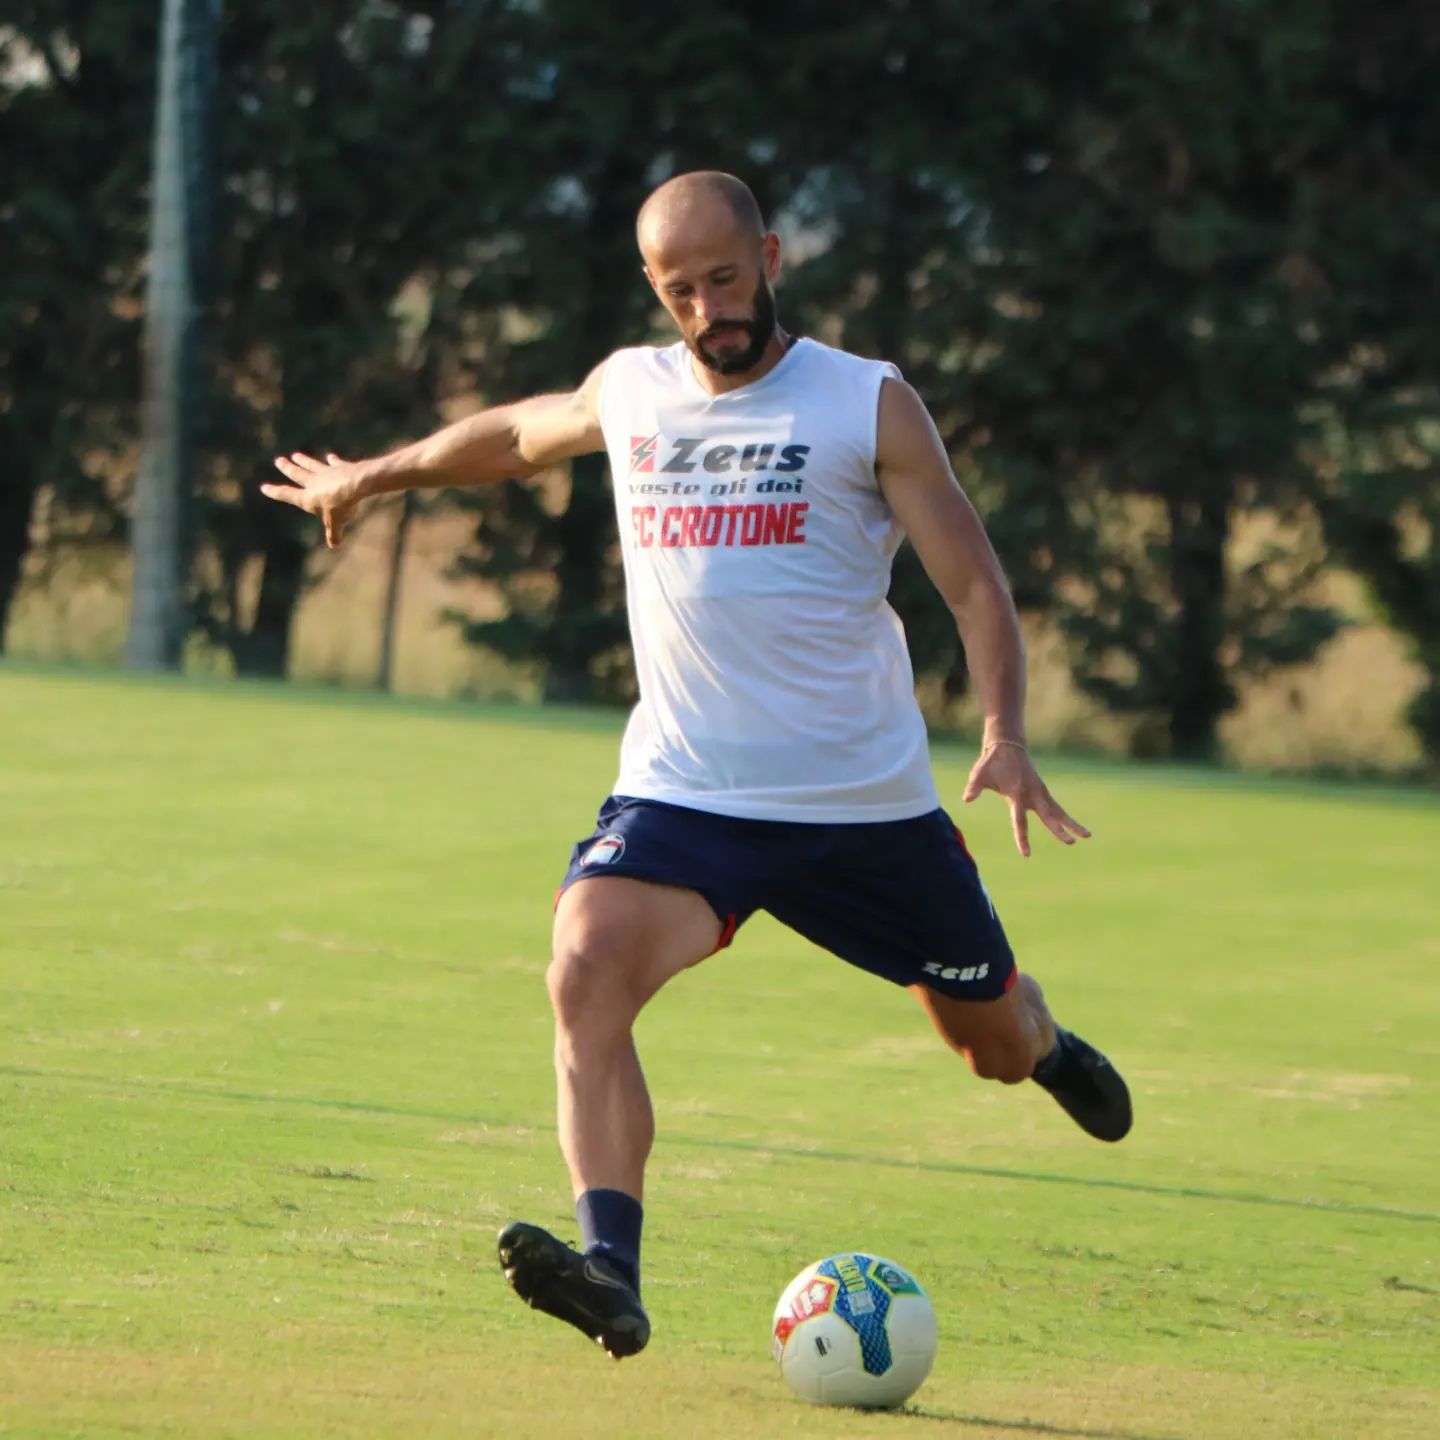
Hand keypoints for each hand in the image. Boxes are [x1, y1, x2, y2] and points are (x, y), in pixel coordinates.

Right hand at [261, 451, 365, 549]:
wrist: (358, 484)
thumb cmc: (343, 506)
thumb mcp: (337, 524)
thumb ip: (334, 534)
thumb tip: (335, 546)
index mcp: (308, 498)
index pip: (287, 494)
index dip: (275, 492)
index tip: (264, 487)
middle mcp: (315, 482)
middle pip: (298, 474)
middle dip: (287, 468)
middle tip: (279, 460)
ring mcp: (327, 472)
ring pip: (312, 465)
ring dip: (304, 460)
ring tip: (295, 455)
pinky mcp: (341, 467)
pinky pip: (335, 463)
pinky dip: (332, 461)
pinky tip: (330, 457)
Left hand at [962, 740, 1091, 857]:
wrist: (1006, 746)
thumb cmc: (991, 763)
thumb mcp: (979, 774)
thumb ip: (974, 787)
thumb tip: (966, 798)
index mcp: (1016, 794)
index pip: (1019, 821)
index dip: (1022, 838)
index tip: (1026, 854)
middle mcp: (1032, 794)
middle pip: (1048, 816)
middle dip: (1058, 830)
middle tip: (1071, 843)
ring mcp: (1039, 792)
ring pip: (1058, 811)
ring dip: (1072, 823)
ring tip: (1088, 836)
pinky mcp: (1042, 791)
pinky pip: (1056, 806)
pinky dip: (1065, 816)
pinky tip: (1074, 827)